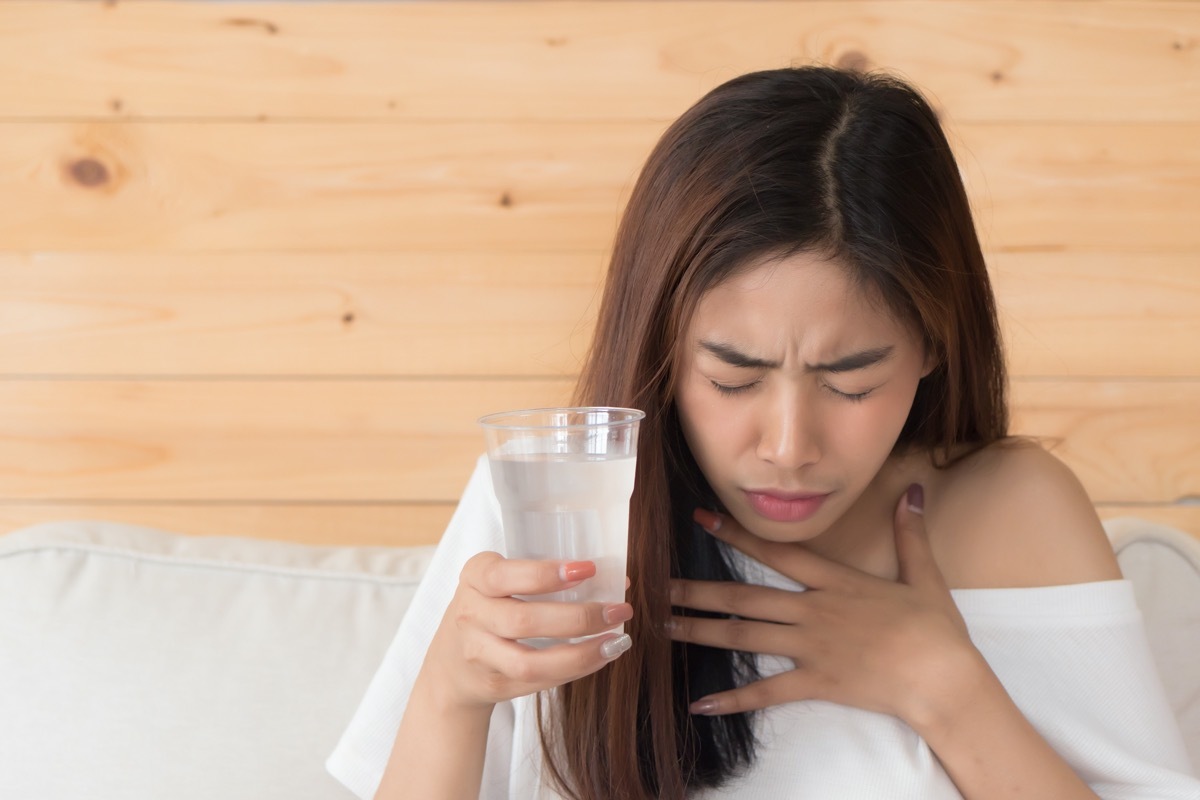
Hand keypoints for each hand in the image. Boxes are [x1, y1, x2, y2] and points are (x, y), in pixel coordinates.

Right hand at [420, 552, 633, 712]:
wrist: (451, 667)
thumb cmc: (491, 609)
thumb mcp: (500, 582)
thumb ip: (545, 576)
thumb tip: (618, 578)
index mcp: (475, 577)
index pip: (505, 576)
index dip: (547, 574)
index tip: (588, 569)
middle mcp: (470, 614)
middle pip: (525, 621)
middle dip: (579, 617)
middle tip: (619, 609)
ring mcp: (478, 654)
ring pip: (530, 662)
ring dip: (581, 654)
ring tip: (616, 642)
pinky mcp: (494, 685)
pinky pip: (538, 682)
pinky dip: (574, 670)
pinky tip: (599, 657)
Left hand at [667, 484, 985, 730]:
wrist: (944, 679)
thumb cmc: (936, 630)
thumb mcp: (924, 574)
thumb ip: (910, 532)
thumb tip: (914, 489)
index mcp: (834, 581)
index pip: (776, 552)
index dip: (736, 534)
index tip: (701, 519)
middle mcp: (813, 610)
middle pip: (744, 595)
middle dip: (698, 590)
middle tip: (658, 586)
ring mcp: (811, 647)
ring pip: (744, 636)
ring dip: (701, 631)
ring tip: (664, 628)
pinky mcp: (815, 682)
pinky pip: (765, 690)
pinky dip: (732, 698)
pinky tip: (700, 702)